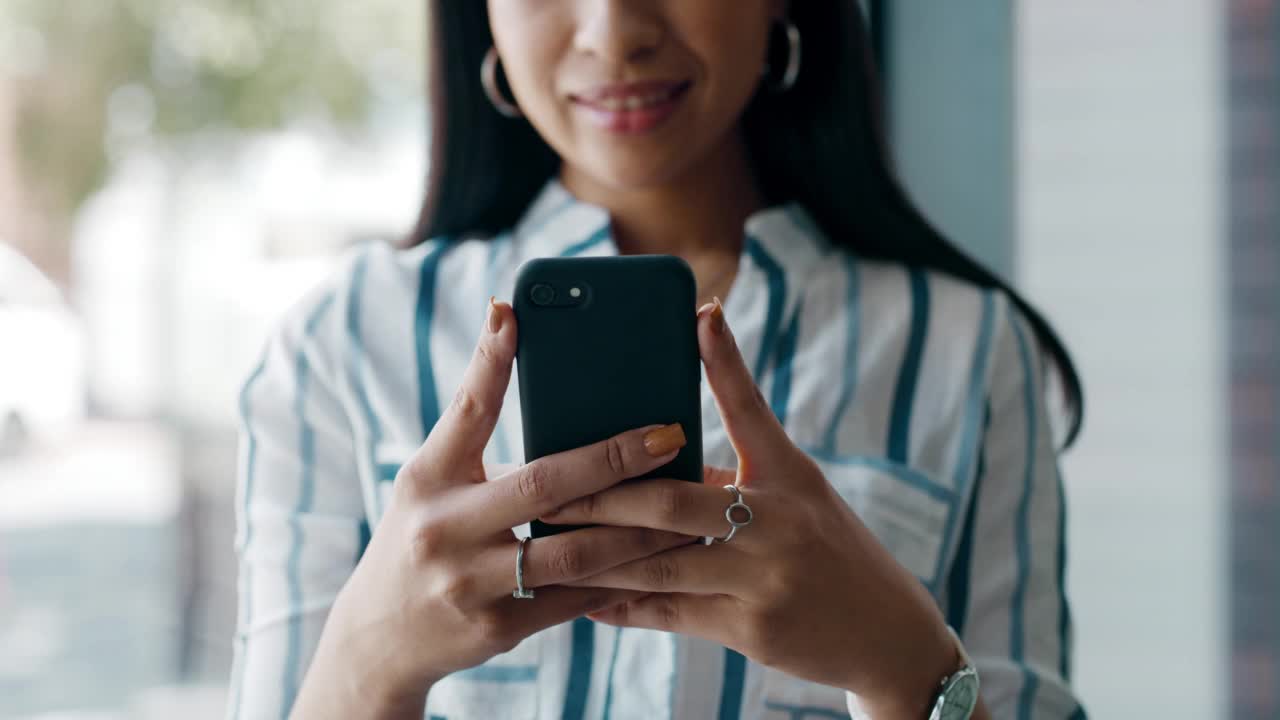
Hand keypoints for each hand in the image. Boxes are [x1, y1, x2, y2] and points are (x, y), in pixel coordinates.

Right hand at [294, 299, 694, 717]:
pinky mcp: (498, 628)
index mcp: (427, 479)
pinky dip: (620, 579)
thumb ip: (471, 430)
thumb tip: (513, 341)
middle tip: (669, 435)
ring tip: (687, 508)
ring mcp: (471, 584)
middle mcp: (444, 529)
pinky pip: (574, 601)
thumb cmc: (418, 537)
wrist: (380, 639)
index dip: (489, 362)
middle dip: (613, 459)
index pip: (464, 412)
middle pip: (542, 486)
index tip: (515, 315)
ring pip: (574, 554)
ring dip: (637, 530)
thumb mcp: (429, 481)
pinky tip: (661, 560)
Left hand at [540, 299, 957, 717]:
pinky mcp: (751, 630)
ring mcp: (764, 578)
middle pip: (672, 501)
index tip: (699, 312)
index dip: (725, 358)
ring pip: (659, 563)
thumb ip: (735, 475)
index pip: (751, 406)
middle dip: (602, 497)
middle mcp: (778, 521)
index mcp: (790, 476)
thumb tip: (662, 448)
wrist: (887, 634)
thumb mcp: (799, 496)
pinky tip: (587, 602)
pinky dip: (625, 606)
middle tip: (548, 489)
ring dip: (597, 557)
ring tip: (549, 547)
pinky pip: (671, 614)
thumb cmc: (831, 551)